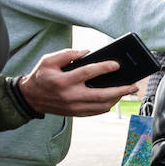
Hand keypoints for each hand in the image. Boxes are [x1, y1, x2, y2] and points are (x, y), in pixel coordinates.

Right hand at [17, 49, 135, 115]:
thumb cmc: (41, 76)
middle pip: (101, 95)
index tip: (117, 64)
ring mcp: (74, 107)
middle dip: (120, 90)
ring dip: (117, 99)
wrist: (30, 98)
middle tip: (134, 86)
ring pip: (101, 106)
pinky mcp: (76, 113)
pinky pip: (96, 111)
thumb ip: (67, 53)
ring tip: (127, 91)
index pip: (87, 73)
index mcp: (63, 80)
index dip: (104, 68)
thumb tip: (87, 52)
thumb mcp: (48, 60)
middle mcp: (70, 95)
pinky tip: (115, 98)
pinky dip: (108, 105)